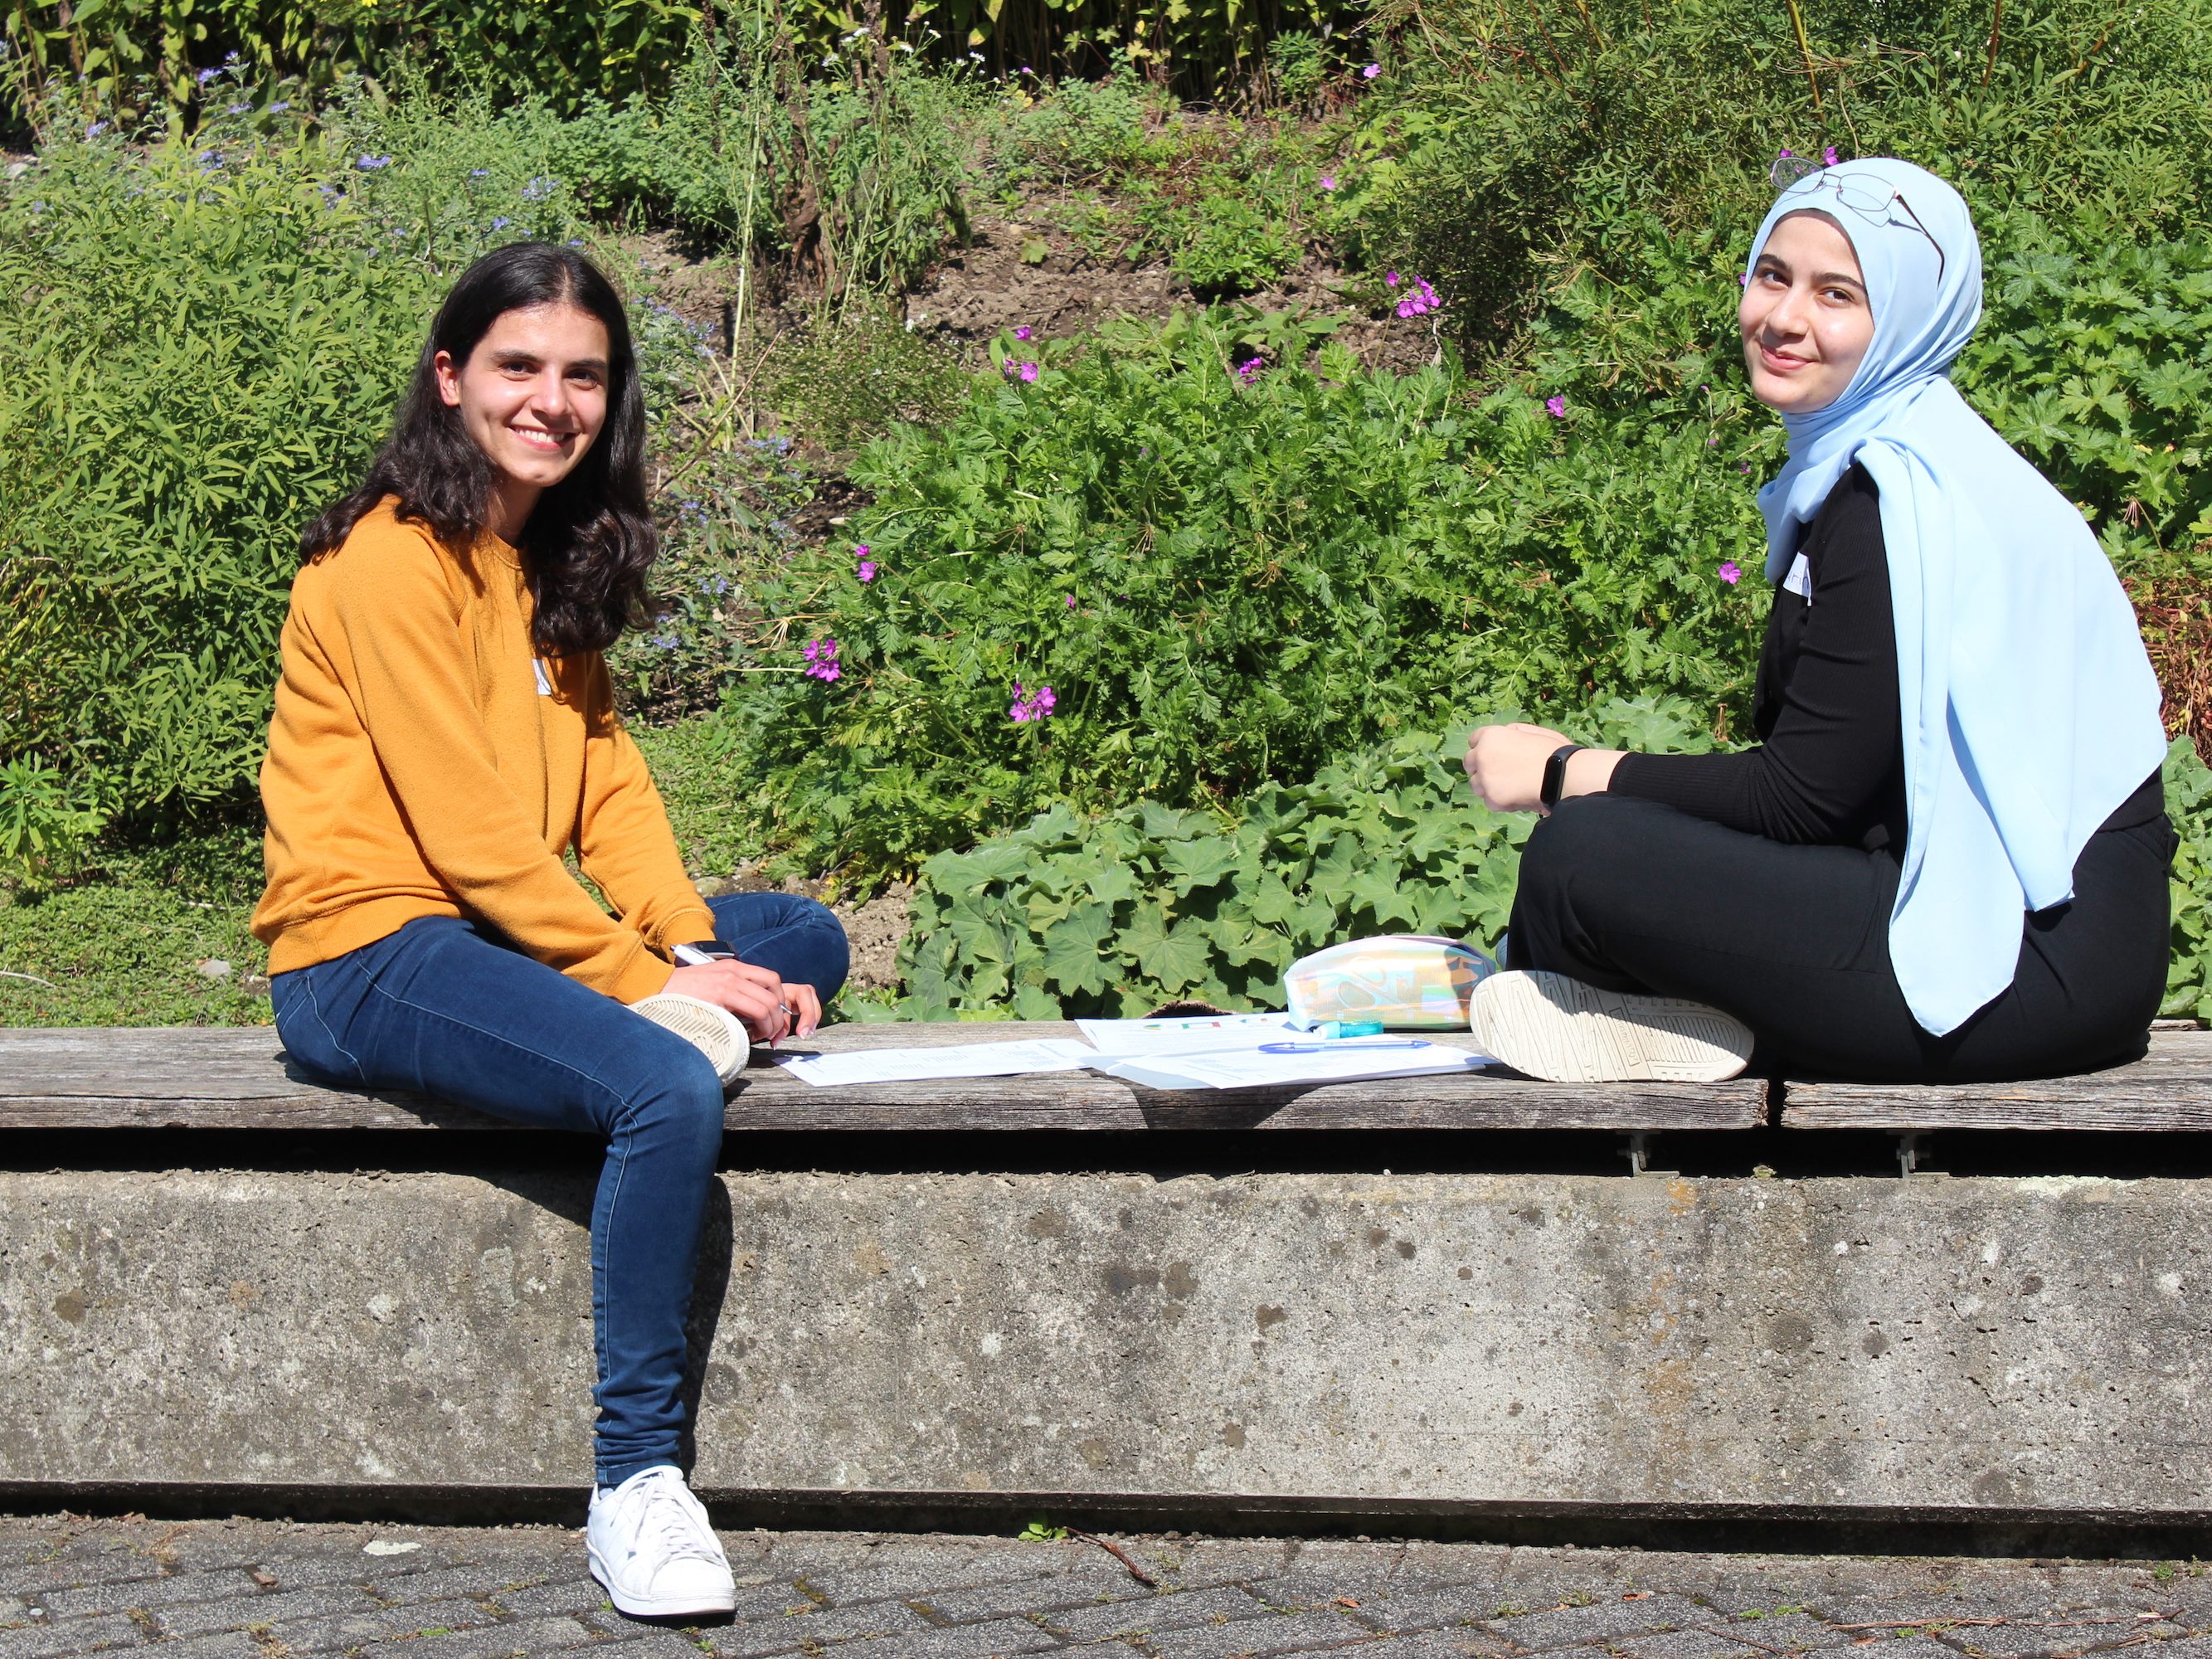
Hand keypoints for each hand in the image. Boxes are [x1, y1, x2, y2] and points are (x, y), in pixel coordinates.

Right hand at [666, 959, 823, 1044]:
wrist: (655, 986)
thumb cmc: (682, 990)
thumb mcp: (711, 980)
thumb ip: (732, 988)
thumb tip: (751, 1008)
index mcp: (733, 967)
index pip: (772, 979)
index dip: (780, 1001)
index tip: (776, 1017)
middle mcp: (734, 973)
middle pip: (775, 994)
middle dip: (780, 1018)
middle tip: (775, 1034)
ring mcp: (727, 985)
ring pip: (767, 1006)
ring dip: (771, 1026)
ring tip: (762, 1037)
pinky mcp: (719, 999)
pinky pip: (752, 1013)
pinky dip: (758, 1028)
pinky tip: (750, 1037)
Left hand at [1463, 722, 1575, 813]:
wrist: (1562, 776)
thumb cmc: (1553, 751)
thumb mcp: (1533, 731)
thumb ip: (1513, 732)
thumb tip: (1505, 733)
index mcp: (1491, 736)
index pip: (1474, 740)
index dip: (1484, 747)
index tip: (1492, 754)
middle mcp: (1482, 755)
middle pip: (1469, 762)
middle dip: (1480, 767)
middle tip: (1498, 773)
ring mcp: (1485, 778)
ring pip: (1476, 784)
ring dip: (1488, 785)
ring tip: (1510, 787)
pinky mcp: (1492, 799)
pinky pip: (1489, 801)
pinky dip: (1500, 801)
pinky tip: (1516, 797)